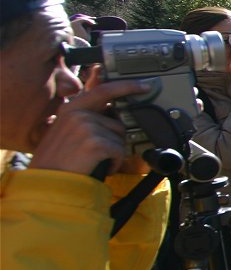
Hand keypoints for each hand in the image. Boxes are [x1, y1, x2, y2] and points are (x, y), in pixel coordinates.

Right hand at [29, 71, 153, 175]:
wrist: (47, 183)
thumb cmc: (59, 161)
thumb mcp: (67, 132)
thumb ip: (86, 118)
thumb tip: (112, 111)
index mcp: (71, 108)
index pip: (104, 90)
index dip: (127, 86)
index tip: (144, 86)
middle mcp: (78, 113)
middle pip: (117, 123)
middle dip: (115, 141)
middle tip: (100, 154)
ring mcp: (85, 126)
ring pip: (120, 138)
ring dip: (113, 154)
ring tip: (95, 161)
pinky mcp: (94, 142)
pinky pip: (119, 151)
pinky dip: (114, 163)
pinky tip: (101, 168)